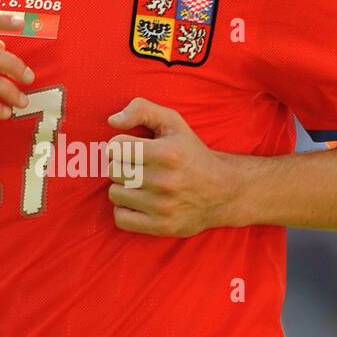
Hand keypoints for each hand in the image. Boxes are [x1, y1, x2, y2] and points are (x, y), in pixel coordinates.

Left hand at [106, 98, 239, 235]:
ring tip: (141, 184)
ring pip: (114, 194)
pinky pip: (120, 218)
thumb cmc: (191, 153)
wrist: (224, 191)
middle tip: (139, 167)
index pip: (114, 147)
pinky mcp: (162, 227)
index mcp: (167, 154)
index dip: (120, 146)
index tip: (133, 149)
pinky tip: (140, 203)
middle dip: (122, 166)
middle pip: (112, 171)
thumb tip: (112, 121)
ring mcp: (163, 207)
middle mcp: (165, 181)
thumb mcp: (173, 122)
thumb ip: (141, 109)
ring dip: (124, 188)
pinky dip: (125, 210)